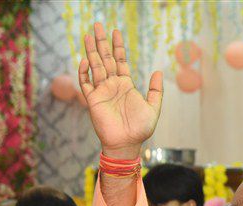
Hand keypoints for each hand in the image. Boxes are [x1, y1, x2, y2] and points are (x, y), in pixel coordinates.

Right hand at [78, 22, 162, 159]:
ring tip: (88, 35)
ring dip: (91, 51)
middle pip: (105, 58)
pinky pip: (86, 83)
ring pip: (95, 66)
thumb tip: (158, 71)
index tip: (116, 32)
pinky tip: (86, 60)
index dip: (118, 46)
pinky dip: (84, 72)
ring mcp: (102, 91)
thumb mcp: (153, 107)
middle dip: (102, 42)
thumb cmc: (141, 129)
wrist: (127, 144)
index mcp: (126, 84)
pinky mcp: (93, 100)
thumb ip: (155, 90)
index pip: (120, 60)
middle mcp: (112, 85)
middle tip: (97, 25)